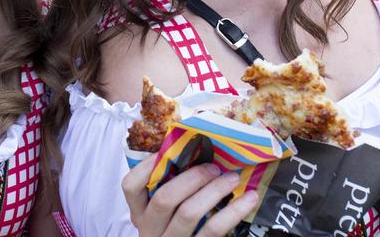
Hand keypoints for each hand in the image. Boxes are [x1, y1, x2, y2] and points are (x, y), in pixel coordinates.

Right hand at [122, 158, 258, 236]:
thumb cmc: (178, 230)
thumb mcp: (164, 215)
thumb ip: (171, 188)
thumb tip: (195, 152)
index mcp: (140, 214)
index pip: (131, 186)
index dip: (148, 165)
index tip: (171, 150)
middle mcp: (150, 229)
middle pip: (164, 198)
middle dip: (192, 177)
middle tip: (213, 167)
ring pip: (188, 213)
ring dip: (214, 190)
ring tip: (232, 179)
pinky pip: (213, 229)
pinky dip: (233, 211)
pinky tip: (248, 199)